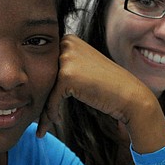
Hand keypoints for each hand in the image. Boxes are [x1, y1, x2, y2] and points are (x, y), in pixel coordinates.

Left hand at [38, 35, 164, 152]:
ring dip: (42, 110)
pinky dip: (50, 114)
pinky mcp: (66, 76)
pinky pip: (51, 99)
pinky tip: (53, 124)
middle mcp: (66, 44)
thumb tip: (34, 77)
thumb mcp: (83, 67)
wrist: (129, 95)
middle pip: (42, 75)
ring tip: (41, 126)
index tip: (39, 103)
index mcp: (68, 39)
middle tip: (38, 119)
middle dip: (39, 98)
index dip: (41, 85)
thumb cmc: (106, 85)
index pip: (45, 64)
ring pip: (44, 89)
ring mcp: (66, 59)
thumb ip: (63, 66)